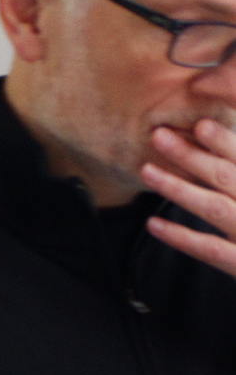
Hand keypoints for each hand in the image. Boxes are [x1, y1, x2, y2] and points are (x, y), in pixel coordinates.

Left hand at [143, 119, 235, 276]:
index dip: (225, 142)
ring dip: (178, 188)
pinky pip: (211, 251)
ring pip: (215, 208)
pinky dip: (181, 237)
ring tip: (147, 171)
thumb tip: (226, 154)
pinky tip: (154, 224)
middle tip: (159, 136)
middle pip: (226, 178)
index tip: (201, 124)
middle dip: (191, 156)